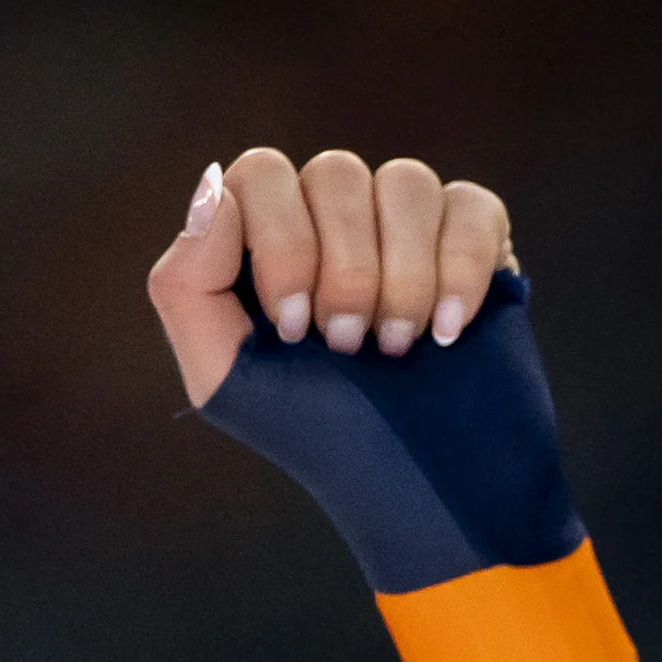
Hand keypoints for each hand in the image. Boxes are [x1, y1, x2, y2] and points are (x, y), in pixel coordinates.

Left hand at [145, 149, 515, 407]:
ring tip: (398, 348)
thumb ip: (186, 285)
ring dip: (403, 278)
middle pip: (334, 173)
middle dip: (345, 271)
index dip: (282, 245)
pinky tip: (448, 333)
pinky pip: (467, 205)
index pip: (262, 176)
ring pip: (405, 182)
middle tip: (348, 347)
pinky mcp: (474, 237)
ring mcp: (405, 223)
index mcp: (265, 241)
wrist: (430, 488)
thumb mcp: (225, 380)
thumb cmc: (323, 435)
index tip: (295, 331)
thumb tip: (211, 191)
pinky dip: (459, 272)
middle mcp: (332, 218)